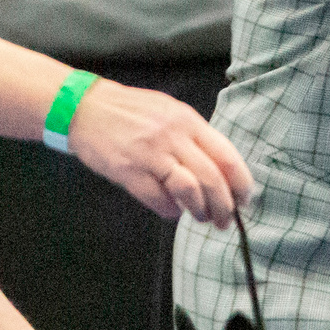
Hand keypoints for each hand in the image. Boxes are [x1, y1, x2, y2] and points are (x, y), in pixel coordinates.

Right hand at [68, 79, 255, 225]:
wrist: (85, 108)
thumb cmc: (131, 112)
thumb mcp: (169, 112)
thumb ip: (194, 136)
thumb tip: (222, 169)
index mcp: (188, 121)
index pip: (227, 156)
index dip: (241, 183)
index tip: (245, 200)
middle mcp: (173, 136)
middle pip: (212, 178)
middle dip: (224, 206)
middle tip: (225, 221)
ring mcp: (150, 154)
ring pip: (189, 191)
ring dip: (200, 210)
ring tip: (201, 218)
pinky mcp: (129, 171)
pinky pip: (158, 200)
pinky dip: (170, 211)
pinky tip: (172, 212)